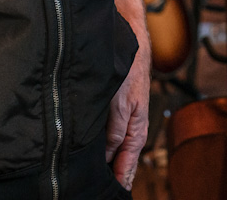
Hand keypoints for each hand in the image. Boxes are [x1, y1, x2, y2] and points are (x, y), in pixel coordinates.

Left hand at [106, 21, 150, 188]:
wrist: (129, 41)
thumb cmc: (129, 70)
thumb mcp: (120, 103)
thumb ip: (115, 130)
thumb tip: (108, 156)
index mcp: (136, 131)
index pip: (127, 166)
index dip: (118, 181)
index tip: (109, 193)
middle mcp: (129, 129)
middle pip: (121, 162)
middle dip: (112, 176)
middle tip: (95, 191)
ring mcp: (121, 121)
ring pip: (112, 150)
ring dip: (105, 163)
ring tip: (92, 179)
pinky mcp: (113, 112)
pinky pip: (108, 137)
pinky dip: (100, 148)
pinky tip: (91, 153)